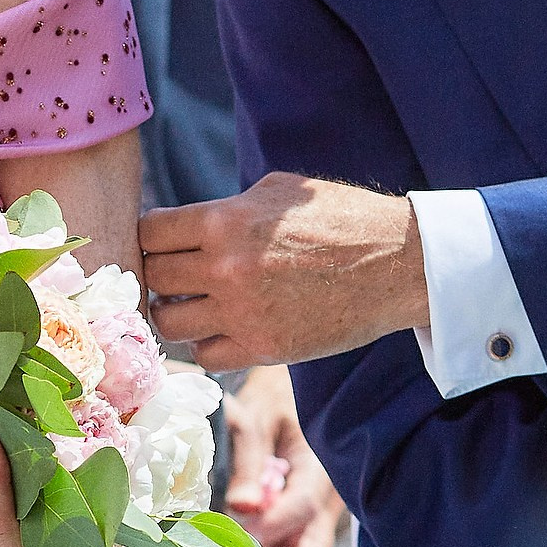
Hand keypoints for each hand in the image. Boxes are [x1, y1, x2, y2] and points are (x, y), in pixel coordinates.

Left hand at [140, 173, 428, 368]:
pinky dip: (205, 342)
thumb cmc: (340, 217)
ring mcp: (242, 313)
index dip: (150, 235)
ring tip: (193, 302)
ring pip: (169, 322)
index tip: (161, 241)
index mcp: (226, 221)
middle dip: (159, 272)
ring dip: (174, 310)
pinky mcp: (262, 348)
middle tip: (175, 272)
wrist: (396, 264)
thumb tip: (185, 227)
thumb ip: (226, 209)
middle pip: (153, 277)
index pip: (149, 232)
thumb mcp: (277, 191)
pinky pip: (204, 355)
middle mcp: (226, 268)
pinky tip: (220, 327)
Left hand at [224, 363, 344, 546]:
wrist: (292, 393)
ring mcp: (321, 514)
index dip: (270, 529)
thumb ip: (249, 461)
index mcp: (319, 467)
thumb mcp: (257, 418)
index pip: (301, 507)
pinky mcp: (308, 521)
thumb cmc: (273, 400)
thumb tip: (241, 507)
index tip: (235, 543)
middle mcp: (327, 498)